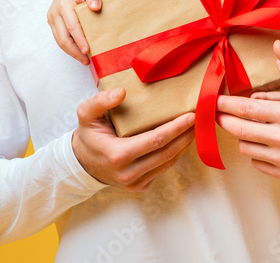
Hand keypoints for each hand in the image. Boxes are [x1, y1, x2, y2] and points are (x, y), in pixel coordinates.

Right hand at [47, 0, 100, 64]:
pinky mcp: (52, 22)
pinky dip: (68, 46)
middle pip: (63, 38)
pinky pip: (59, 37)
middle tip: (86, 60)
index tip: (87, 50)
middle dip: (74, 51)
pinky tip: (77, 52)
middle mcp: (55, 13)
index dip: (80, 40)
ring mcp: (52, 18)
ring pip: (59, 40)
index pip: (72, 27)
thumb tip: (95, 7)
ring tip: (83, 60)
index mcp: (64, 5)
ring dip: (71, 52)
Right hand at [71, 88, 195, 190]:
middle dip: (185, 136)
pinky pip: (162, 170)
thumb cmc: (88, 135)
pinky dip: (173, 155)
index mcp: (118, 155)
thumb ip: (100, 101)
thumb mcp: (86, 114)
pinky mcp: (139, 187)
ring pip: (167, 163)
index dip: (176, 128)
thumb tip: (122, 92)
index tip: (191, 116)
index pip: (156, 140)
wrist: (80, 162)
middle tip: (198, 120)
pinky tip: (179, 141)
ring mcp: (134, 183)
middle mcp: (128, 173)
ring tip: (193, 128)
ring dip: (183, 145)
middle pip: (167, 153)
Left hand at [216, 41, 279, 180]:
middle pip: (238, 129)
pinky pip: (256, 163)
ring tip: (247, 127)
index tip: (213, 100)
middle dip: (223, 120)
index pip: (245, 108)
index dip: (225, 104)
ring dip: (242, 136)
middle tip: (217, 114)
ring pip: (245, 147)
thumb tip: (277, 45)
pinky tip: (263, 143)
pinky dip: (255, 152)